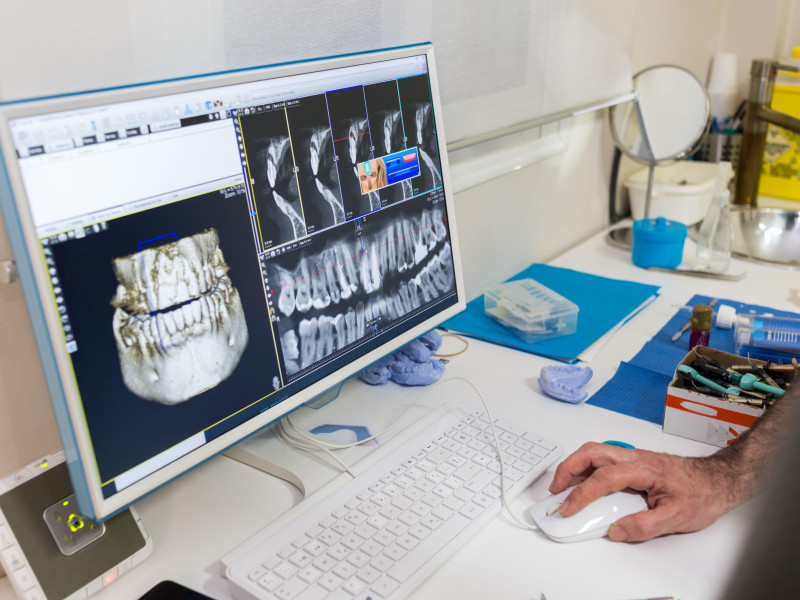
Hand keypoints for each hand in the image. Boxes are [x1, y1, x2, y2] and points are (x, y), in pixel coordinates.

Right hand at [548, 442, 739, 541]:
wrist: (719, 480)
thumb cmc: (702, 494)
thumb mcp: (676, 518)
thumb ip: (644, 526)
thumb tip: (616, 531)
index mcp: (645, 469)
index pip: (604, 478)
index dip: (582, 494)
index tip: (568, 508)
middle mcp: (636, 457)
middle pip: (592, 452)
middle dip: (568, 469)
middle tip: (556, 489)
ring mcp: (634, 456)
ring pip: (595, 451)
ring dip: (575, 465)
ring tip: (564, 486)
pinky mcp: (635, 460)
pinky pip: (604, 457)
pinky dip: (587, 466)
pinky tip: (585, 481)